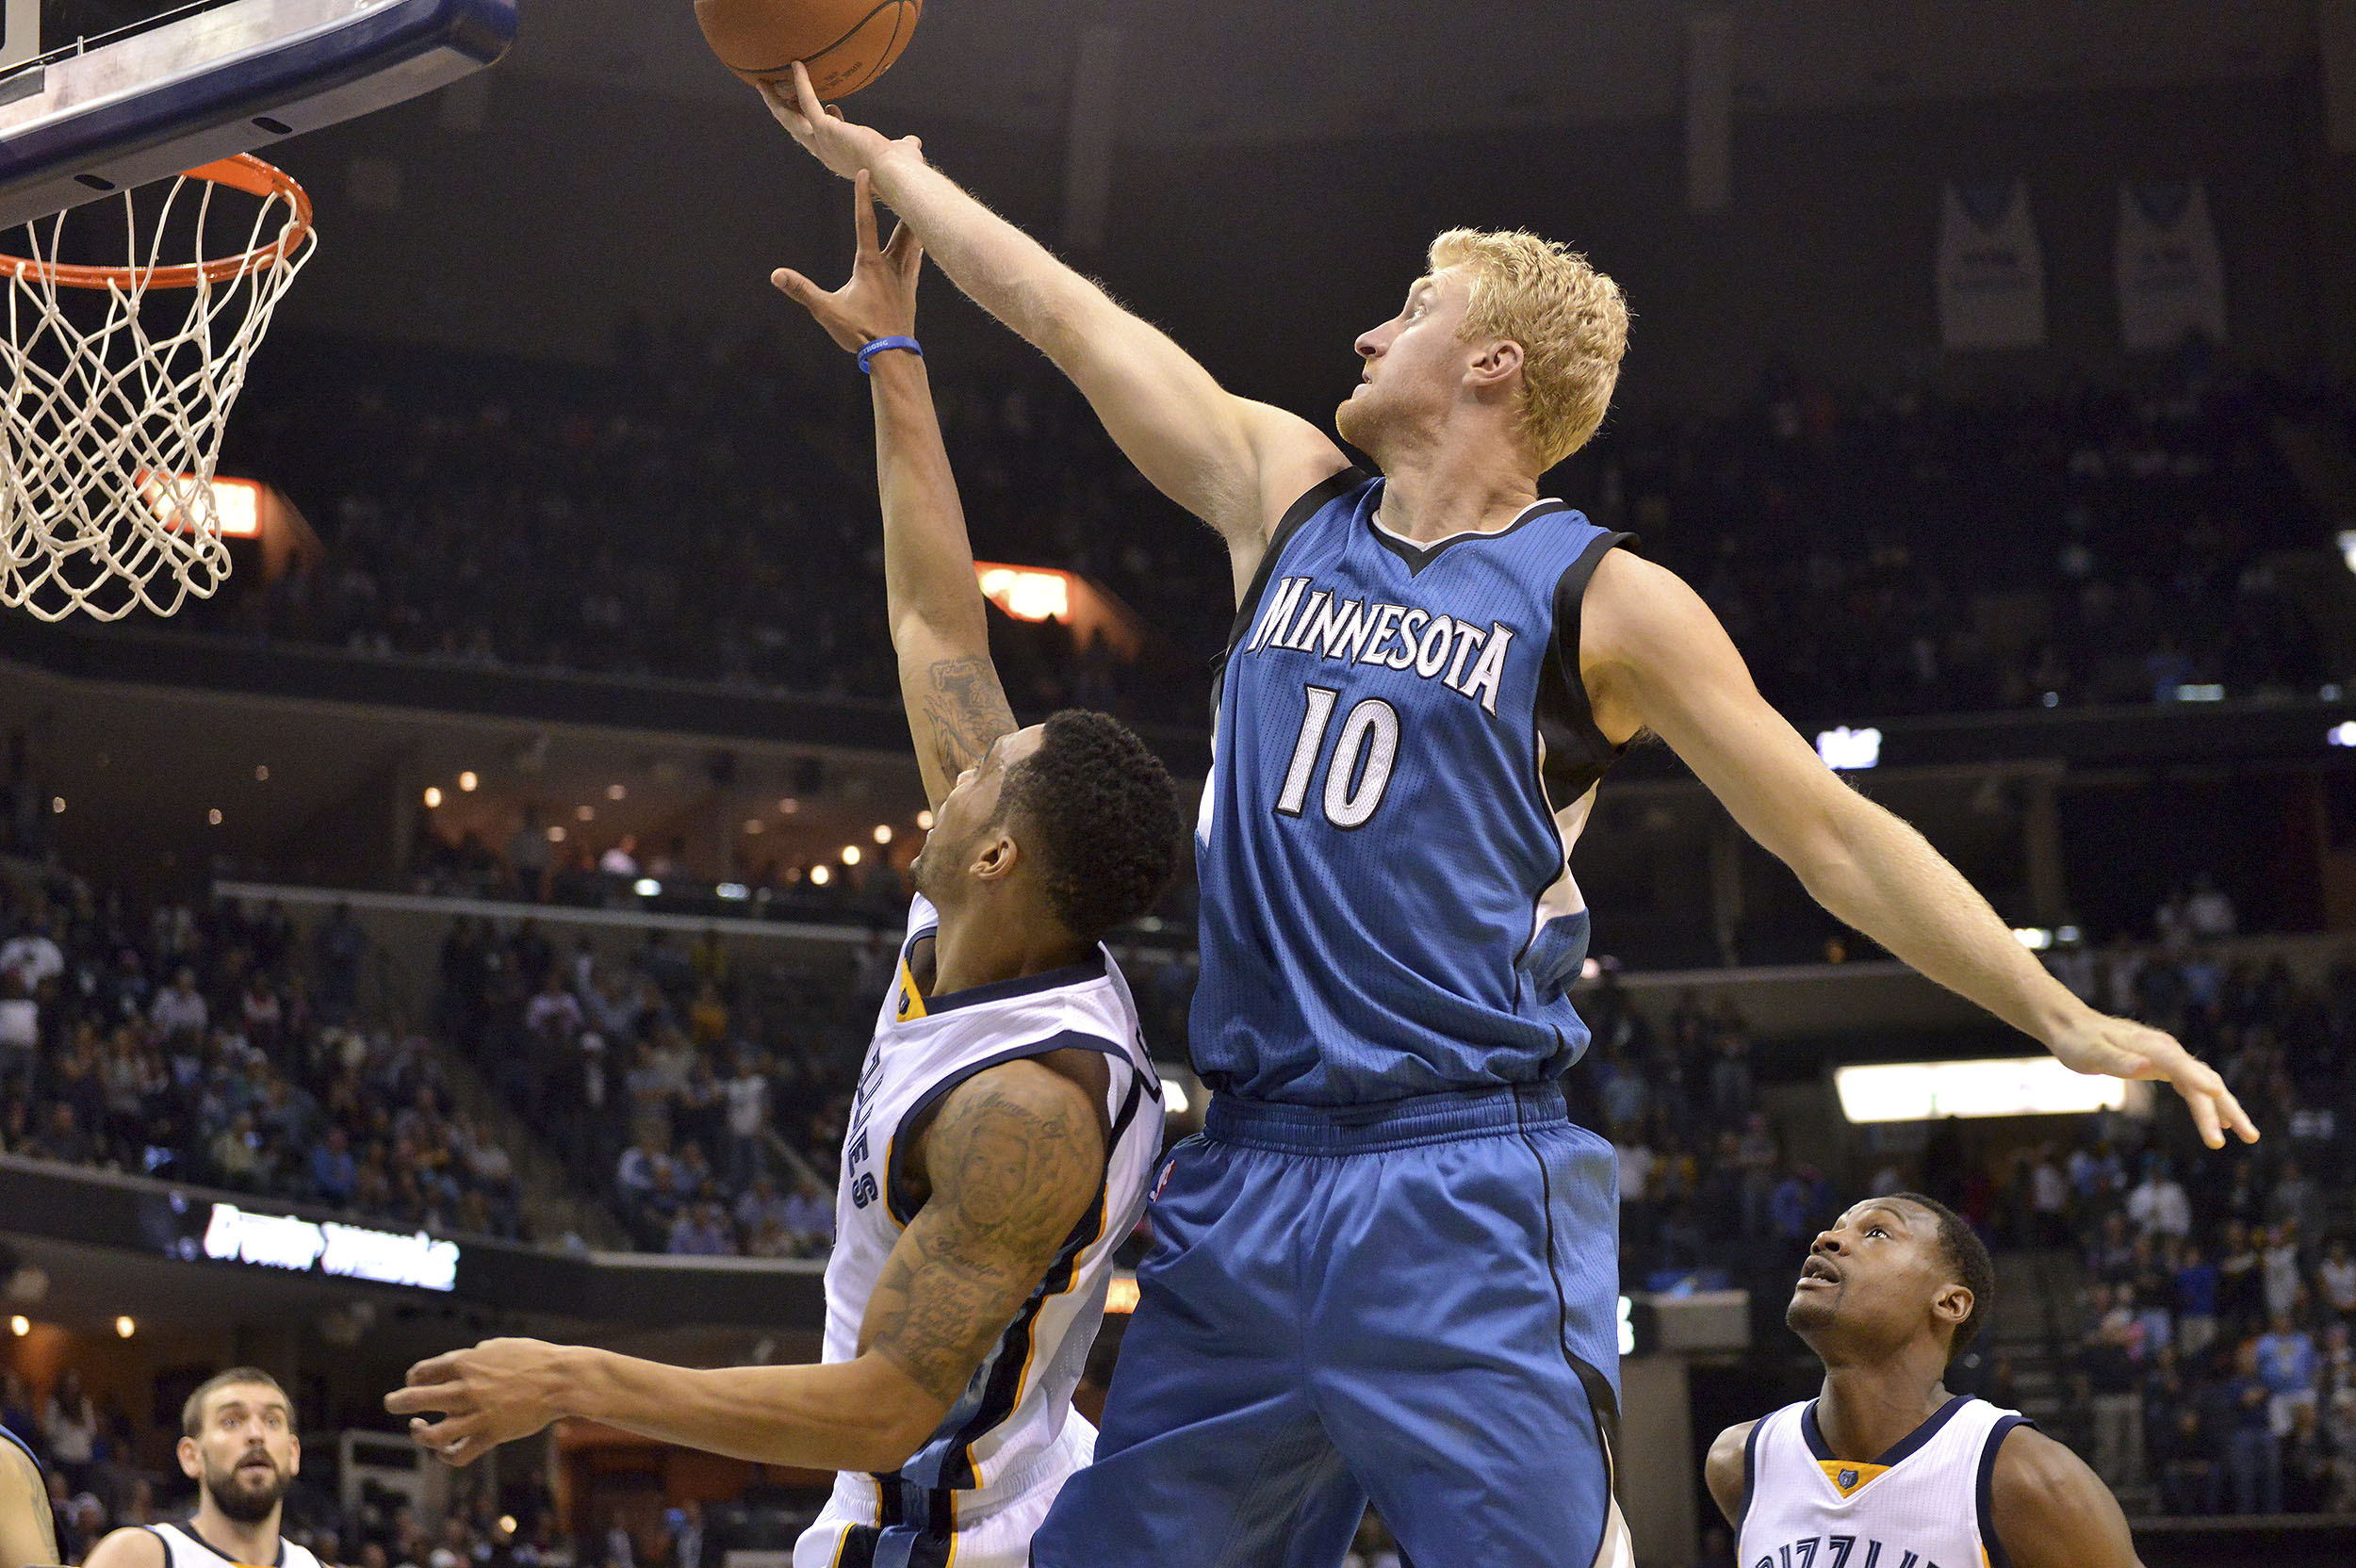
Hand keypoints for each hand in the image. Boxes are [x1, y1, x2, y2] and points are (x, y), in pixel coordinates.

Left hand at [385, 1338, 571, 1466]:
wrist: (562, 1380)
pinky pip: (457, 1454)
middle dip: (396, 1402)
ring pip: (430, 1434)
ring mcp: (475, 1415)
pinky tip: (444, 1449)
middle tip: (392, 1403)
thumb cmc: (534, 1358)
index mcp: (464, 1363)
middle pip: (412, 1398)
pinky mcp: (490, 1435)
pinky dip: (445, 1455)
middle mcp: (463, 1389)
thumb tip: (460, 1361)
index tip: (417, 1382)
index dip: (413, 1378)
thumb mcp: (499, 1346)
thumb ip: (474, 1355)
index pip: (420, 1372)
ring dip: (418, 1433)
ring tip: (418, 1428)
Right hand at [761, 62, 923, 182]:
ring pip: (791, 118)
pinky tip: (797, 64)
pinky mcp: (825, 129)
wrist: (897, 175)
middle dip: (783, 112)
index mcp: (840, 159)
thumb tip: (912, 143)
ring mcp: (822, 142)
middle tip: (771, 95)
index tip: (833, 107)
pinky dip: (802, 82)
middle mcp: (826, 153)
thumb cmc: (902, 171)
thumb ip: (903, 147)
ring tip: (762, 82)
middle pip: (796, 130)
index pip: (825, 139)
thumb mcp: (900, 153)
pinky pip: (808, 101)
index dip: (826, 120)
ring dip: (776, 100)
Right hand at [773, 169, 922, 351]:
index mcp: (870, 265)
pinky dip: (919, 246)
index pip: (865, 222)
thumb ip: (802, 290)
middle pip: (901, 226)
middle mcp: (891, 266)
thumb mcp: (826, 311)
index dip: (863, 196)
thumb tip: (776, 275)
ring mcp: (904, 277)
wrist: (893, 355)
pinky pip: (917, 260)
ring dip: (916, 222)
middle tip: (909, 179)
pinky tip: (922, 244)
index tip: (866, 172)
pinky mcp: (911, 290)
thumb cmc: (860, 333)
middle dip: (903, 202)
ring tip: (920, 205)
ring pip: (914, 241)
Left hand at [2045, 1009, 2257, 1149]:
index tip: (2219, 1099)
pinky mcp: (2161, 1065)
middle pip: (2206, 1081)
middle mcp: (2167, 1050)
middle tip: (2250, 1137)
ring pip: (2205, 1086)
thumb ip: (2119, 1061)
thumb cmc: (2078, 1041)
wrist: (2071, 1026)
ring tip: (2247, 1136)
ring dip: (2225, 1110)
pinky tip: (2218, 1121)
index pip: (2183, 1068)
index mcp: (2154, 1047)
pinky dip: (2207, 1103)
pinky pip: (2191, 1086)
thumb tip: (2146, 1067)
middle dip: (2228, 1110)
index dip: (2201, 1084)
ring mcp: (2167, 1058)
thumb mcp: (2091, 1053)